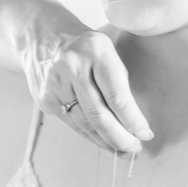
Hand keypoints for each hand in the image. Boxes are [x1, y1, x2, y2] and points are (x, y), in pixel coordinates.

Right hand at [27, 30, 151, 154]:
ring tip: (123, 150)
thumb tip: (135, 124)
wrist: (42, 36)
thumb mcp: (108, 54)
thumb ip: (120, 85)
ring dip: (107, 142)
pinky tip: (104, 142)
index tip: (145, 134)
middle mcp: (73, 68)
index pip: (117, 96)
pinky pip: (73, 124)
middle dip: (120, 138)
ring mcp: (55, 84)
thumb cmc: (86, 49)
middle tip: (135, 148)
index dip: (133, 120)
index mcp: (96, 52)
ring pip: (84, 123)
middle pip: (99, 115)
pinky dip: (91, 136)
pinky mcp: (45, 98)